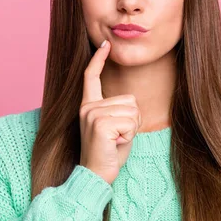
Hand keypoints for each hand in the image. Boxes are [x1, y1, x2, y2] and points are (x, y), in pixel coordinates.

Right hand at [79, 40, 141, 183]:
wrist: (95, 176)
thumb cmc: (108, 154)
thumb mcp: (114, 128)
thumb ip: (119, 112)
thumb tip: (131, 103)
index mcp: (88, 106)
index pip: (92, 77)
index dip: (99, 59)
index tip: (105, 44)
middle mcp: (88, 107)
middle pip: (130, 100)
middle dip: (132, 121)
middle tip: (117, 138)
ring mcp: (92, 114)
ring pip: (133, 111)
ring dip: (131, 129)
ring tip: (115, 141)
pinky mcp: (100, 123)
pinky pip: (131, 122)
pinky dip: (129, 136)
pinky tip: (115, 145)